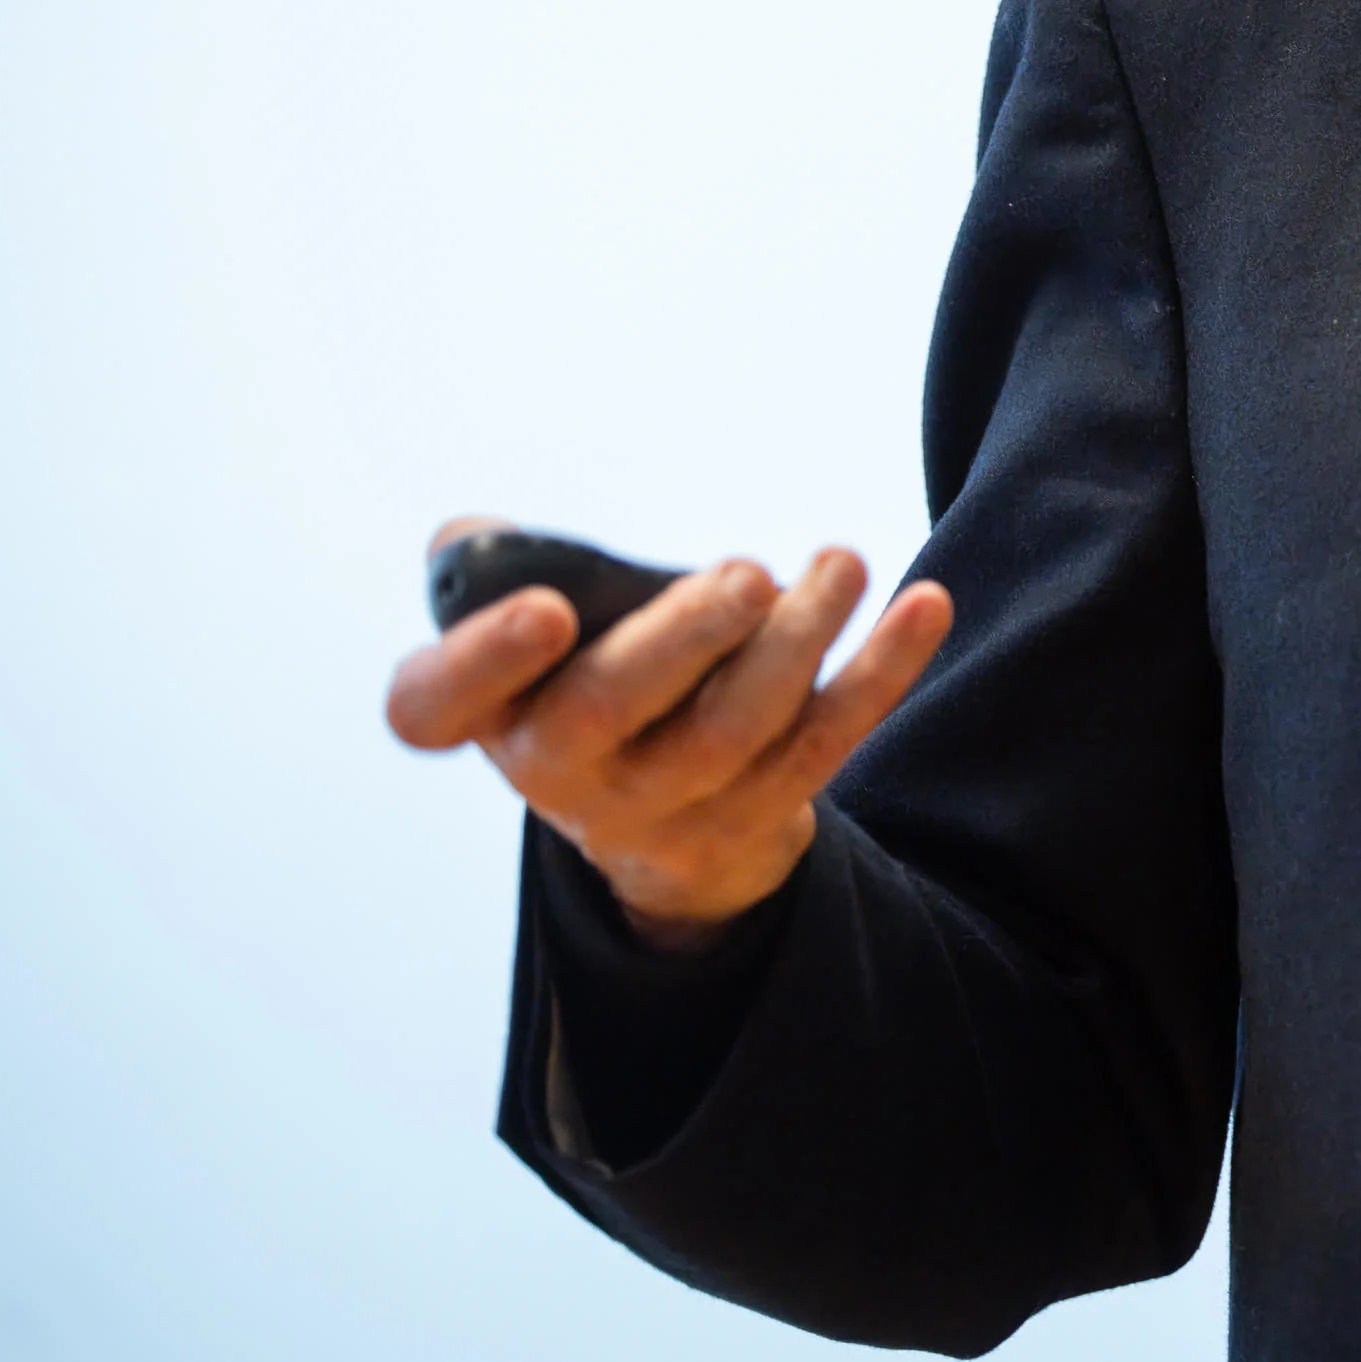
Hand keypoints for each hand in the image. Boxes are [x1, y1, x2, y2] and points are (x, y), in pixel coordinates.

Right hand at [382, 518, 951, 943]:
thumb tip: (485, 543)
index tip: (545, 607)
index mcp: (485, 714)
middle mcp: (557, 772)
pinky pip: (827, 742)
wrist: (659, 818)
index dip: (483, 660)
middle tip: (747, 575)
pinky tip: (924, 605)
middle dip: (681, 639)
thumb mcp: (522, 635)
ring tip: (843, 564)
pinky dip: (882, 673)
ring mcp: (660, 806)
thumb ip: (494, 571)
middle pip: (607, 713)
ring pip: (731, 731)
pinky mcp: (758, 812)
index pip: (436, 707)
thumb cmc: (583, 673)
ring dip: (797, 642)